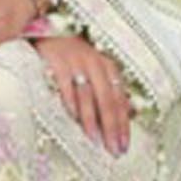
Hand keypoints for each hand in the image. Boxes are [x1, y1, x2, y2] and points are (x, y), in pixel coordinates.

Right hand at [35, 35, 130, 156]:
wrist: (49, 31)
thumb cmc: (74, 56)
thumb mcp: (97, 68)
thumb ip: (113, 89)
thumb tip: (132, 114)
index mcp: (108, 67)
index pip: (119, 100)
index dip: (123, 124)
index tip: (124, 145)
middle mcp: (95, 64)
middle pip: (107, 100)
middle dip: (111, 127)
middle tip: (112, 148)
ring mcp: (76, 62)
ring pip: (88, 95)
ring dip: (91, 119)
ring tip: (95, 139)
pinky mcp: (57, 62)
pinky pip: (66, 85)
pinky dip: (70, 102)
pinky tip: (73, 118)